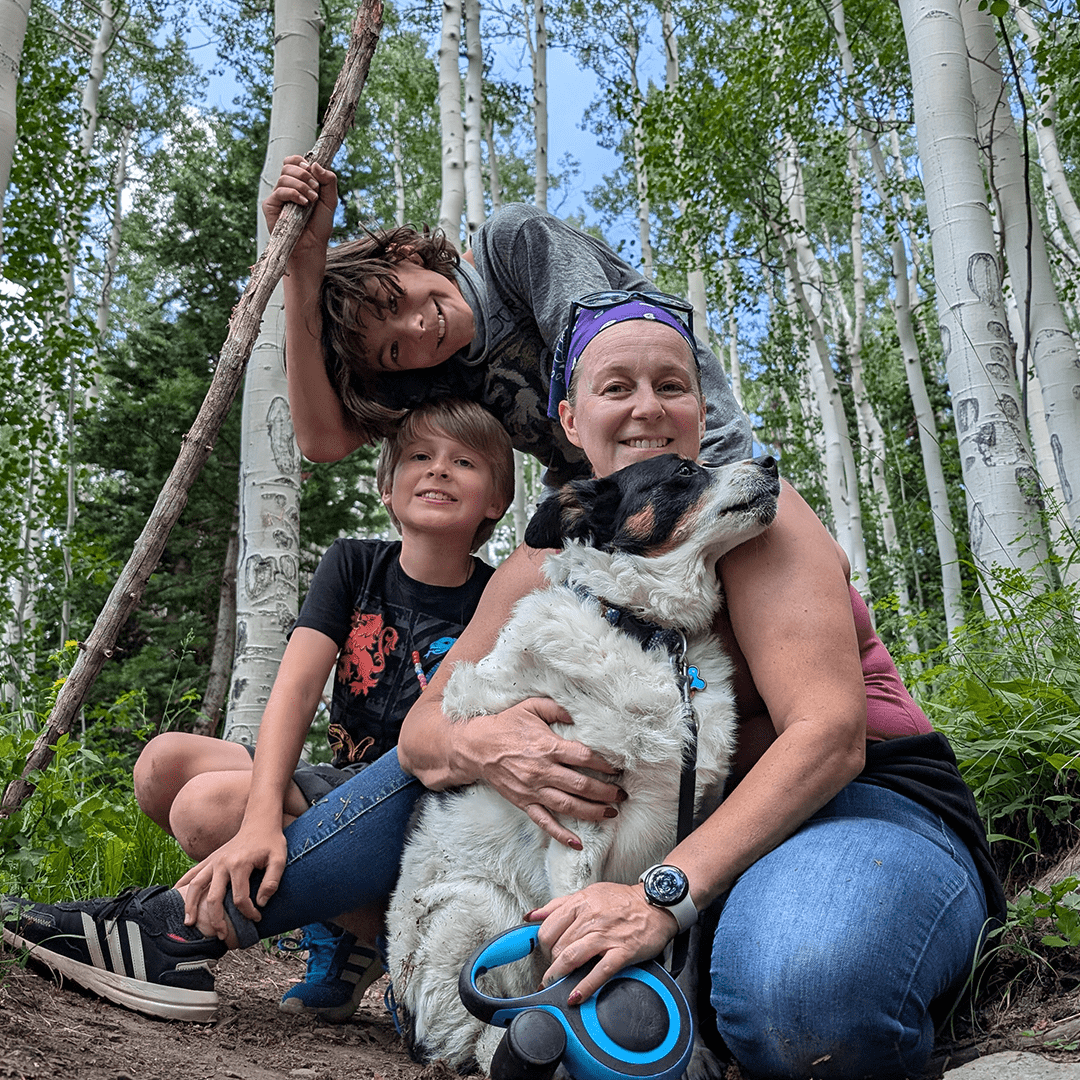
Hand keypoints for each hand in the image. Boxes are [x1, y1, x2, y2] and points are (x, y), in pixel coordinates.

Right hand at [174, 821, 287, 937]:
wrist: (259, 821)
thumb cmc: (271, 841)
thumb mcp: (279, 859)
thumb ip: (272, 881)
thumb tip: (261, 903)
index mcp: (240, 864)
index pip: (240, 898)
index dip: (249, 912)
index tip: (257, 917)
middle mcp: (222, 863)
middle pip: (213, 897)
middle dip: (216, 919)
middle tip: (220, 935)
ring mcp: (213, 860)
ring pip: (195, 886)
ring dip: (190, 906)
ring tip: (189, 923)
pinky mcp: (209, 859)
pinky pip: (192, 873)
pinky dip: (182, 885)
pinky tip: (176, 897)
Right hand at [262, 155, 337, 255]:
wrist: (312, 246)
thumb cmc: (319, 225)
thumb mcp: (330, 200)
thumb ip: (329, 181)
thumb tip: (315, 164)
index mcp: (298, 183)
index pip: (293, 161)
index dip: (301, 162)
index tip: (312, 172)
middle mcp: (286, 187)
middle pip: (288, 166)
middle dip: (304, 175)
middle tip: (315, 190)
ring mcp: (277, 196)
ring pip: (284, 177)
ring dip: (302, 186)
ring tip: (311, 200)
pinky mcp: (270, 206)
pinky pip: (280, 191)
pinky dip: (294, 194)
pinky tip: (303, 204)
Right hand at [460, 698, 625, 847]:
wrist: (476, 747)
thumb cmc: (506, 725)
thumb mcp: (531, 707)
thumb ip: (557, 709)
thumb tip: (578, 714)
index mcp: (548, 747)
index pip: (584, 758)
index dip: (604, 765)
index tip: (617, 768)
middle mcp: (542, 771)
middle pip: (581, 785)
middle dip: (606, 792)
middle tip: (622, 794)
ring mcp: (533, 790)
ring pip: (569, 806)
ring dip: (593, 812)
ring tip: (611, 813)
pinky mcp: (524, 803)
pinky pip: (544, 822)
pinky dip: (561, 834)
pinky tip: (577, 843)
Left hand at [528, 882, 677, 1003]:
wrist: (656, 903)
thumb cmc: (623, 900)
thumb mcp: (589, 894)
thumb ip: (559, 905)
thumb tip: (532, 916)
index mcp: (580, 903)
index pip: (548, 927)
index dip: (541, 945)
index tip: (542, 954)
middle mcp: (590, 918)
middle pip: (558, 945)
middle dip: (550, 963)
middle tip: (549, 972)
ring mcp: (606, 935)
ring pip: (572, 957)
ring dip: (558, 975)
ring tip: (551, 985)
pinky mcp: (622, 951)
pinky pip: (600, 971)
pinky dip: (585, 986)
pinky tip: (576, 996)